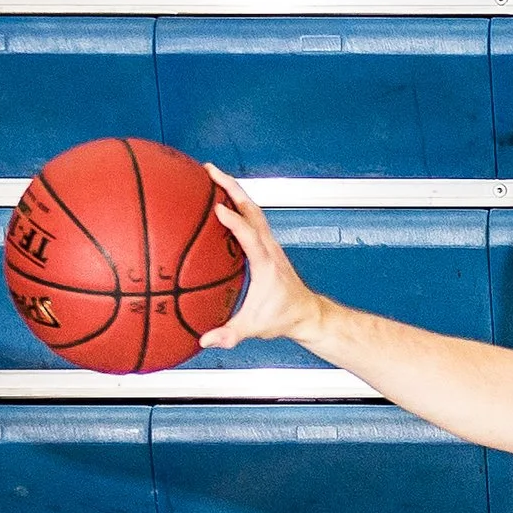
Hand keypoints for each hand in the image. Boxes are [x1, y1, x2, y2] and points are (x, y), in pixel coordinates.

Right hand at [198, 165, 328, 349]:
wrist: (307, 313)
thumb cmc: (283, 319)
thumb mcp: (255, 328)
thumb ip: (230, 335)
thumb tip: (205, 341)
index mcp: (266, 264)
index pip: (250, 236)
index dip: (235, 221)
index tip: (216, 208)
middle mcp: (269, 248)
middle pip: (252, 209)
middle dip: (231, 187)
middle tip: (208, 170)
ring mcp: (269, 243)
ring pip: (252, 208)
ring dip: (233, 189)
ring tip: (210, 175)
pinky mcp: (266, 244)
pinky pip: (250, 216)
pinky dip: (236, 202)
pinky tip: (217, 199)